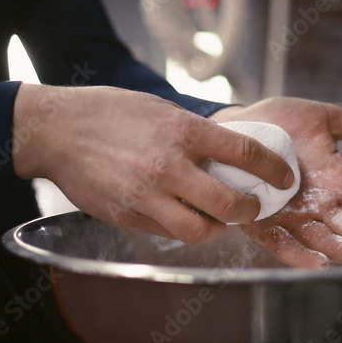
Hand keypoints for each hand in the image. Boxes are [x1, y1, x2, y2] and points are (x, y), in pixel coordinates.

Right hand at [11, 84, 293, 244]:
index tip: (284, 177)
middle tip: (254, 207)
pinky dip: (182, 228)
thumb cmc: (111, 113)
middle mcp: (168, 166)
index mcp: (183, 131)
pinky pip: (167, 233)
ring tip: (218, 218)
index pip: (246, 153)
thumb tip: (233, 153)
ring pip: (200, 231)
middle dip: (251, 210)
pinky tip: (183, 215)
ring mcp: (146, 195)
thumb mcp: (162, 109)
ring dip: (217, 228)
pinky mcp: (127, 215)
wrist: (57, 130)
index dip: (274, 170)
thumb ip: (197, 134)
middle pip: (230, 204)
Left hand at [209, 97, 341, 267]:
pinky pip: (284, 244)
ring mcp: (293, 218)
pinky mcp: (263, 224)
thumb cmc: (277, 121)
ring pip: (325, 240)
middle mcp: (320, 206)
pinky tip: (319, 263)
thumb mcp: (324, 118)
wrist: (231, 126)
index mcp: (339, 182)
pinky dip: (301, 255)